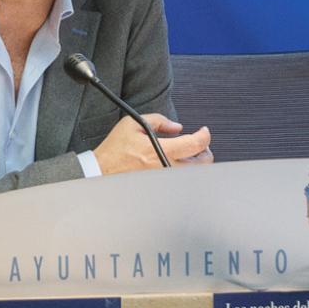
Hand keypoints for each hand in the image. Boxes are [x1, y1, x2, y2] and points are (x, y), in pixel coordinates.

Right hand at [94, 113, 212, 173]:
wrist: (102, 170)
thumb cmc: (115, 150)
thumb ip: (158, 121)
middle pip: (202, 163)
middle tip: (200, 144)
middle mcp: (166, 167)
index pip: (195, 144)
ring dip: (197, 163)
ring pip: (195, 174)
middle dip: (205, 151)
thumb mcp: (133, 123)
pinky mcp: (161, 187)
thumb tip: (176, 127)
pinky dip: (186, 173)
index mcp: (160, 150)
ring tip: (192, 155)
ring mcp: (165, 179)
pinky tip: (180, 166)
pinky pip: (181, 181)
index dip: (204, 136)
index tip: (203, 131)